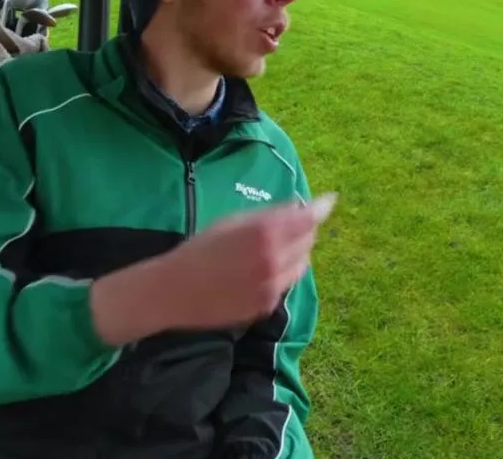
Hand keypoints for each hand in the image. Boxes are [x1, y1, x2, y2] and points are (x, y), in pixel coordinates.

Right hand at [155, 194, 336, 331]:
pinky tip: (258, 271)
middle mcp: (274, 259)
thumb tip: (298, 209)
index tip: (329, 201)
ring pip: (302, 264)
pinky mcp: (269, 304)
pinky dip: (281, 273)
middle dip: (304, 230)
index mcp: (263, 232)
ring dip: (297, 252)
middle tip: (290, 225)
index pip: (307, 218)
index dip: (321, 207)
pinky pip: (286, 283)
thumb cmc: (198, 249)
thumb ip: (267, 216)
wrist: (175, 290)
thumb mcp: (230, 222)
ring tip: (273, 249)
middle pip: (308, 240)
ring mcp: (274, 285)